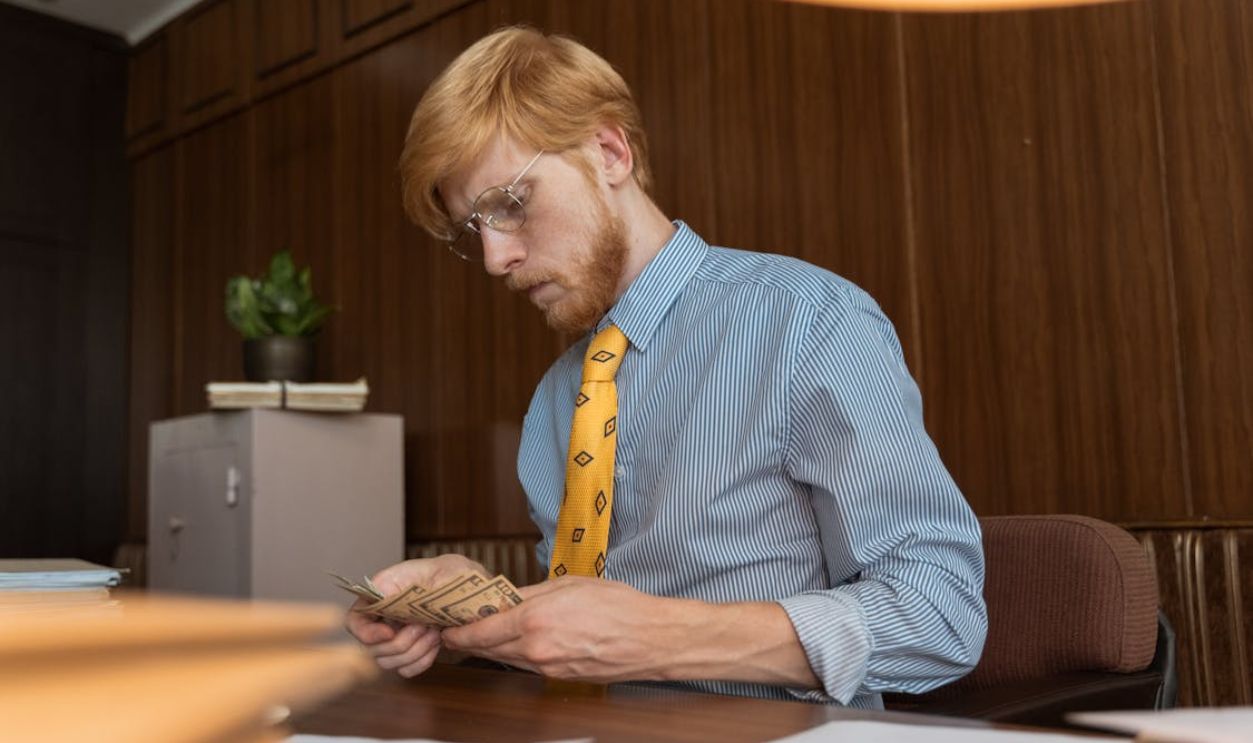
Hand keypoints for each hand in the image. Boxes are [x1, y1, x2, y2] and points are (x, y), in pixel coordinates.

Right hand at [344, 553, 488, 677]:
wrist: (477, 593)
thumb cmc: (454, 575)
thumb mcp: (435, 568)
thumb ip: (405, 578)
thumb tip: (378, 594)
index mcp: (381, 595)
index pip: (354, 621)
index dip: (366, 632)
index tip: (390, 631)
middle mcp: (382, 619)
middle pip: (370, 649)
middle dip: (401, 642)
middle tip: (425, 625)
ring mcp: (394, 639)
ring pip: (388, 663)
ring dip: (414, 651)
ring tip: (434, 631)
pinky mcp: (410, 653)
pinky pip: (406, 670)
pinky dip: (423, 660)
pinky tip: (437, 643)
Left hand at [440, 576, 677, 681]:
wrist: (649, 639)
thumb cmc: (618, 606)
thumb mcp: (568, 585)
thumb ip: (532, 593)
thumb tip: (508, 598)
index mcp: (534, 621)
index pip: (481, 630)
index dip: (459, 630)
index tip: (447, 625)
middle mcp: (535, 649)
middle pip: (489, 647)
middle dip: (471, 639)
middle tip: (457, 629)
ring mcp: (547, 668)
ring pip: (508, 658)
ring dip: (493, 646)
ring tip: (485, 632)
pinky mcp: (559, 677)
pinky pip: (528, 665)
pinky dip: (517, 653)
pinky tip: (519, 641)